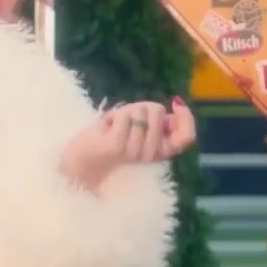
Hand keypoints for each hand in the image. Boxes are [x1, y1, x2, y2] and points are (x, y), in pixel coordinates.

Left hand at [61, 97, 197, 191]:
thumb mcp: (140, 129)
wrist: (80, 162)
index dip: (186, 118)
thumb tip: (177, 107)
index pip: (186, 137)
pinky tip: (105, 127)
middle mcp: (150, 155)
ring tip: (113, 126)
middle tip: (126, 121)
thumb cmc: (110, 140)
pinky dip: (114, 115)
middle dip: (142, 107)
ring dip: (125, 111)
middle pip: (159, 114)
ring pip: (141, 112)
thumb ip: (159, 122)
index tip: (176, 105)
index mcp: (159, 152)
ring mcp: (135, 151)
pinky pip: (125, 116)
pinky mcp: (118, 146)